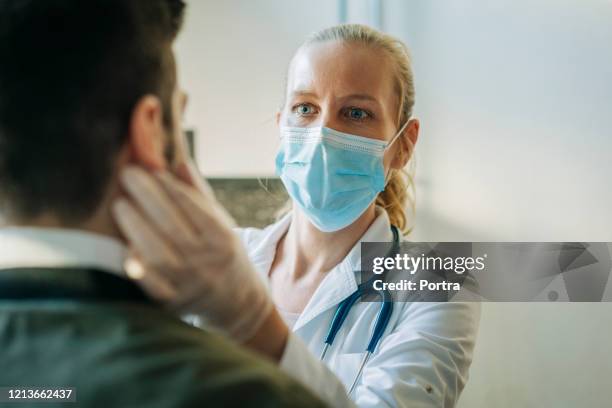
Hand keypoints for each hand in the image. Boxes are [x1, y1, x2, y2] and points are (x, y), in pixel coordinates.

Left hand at [111, 163, 272, 342]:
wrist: (236, 303)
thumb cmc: (223, 254)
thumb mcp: (221, 223)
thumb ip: (198, 194)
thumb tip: (177, 160)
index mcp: (222, 239)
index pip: (194, 208)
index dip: (171, 187)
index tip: (151, 167)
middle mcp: (207, 262)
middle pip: (173, 226)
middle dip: (148, 197)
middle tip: (128, 174)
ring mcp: (188, 284)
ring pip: (158, 254)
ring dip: (136, 226)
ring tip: (120, 204)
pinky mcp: (171, 303)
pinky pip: (150, 284)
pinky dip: (137, 264)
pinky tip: (124, 244)